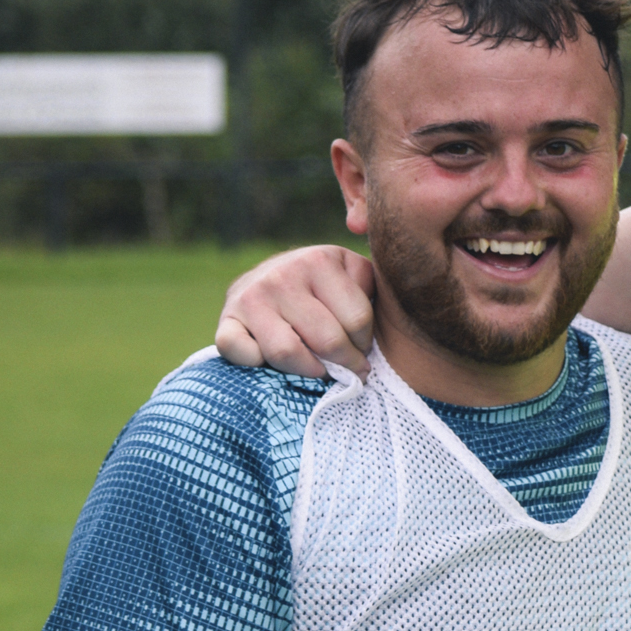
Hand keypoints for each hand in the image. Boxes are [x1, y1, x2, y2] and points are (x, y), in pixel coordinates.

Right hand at [215, 245, 375, 377]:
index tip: (363, 347)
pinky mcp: (227, 321)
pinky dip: (257, 364)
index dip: (365, 344)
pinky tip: (271, 361)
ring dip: (310, 370)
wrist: (268, 279)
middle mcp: (281, 275)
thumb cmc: (324, 288)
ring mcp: (250, 298)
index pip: (357, 321)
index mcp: (319, 260)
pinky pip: (241, 353)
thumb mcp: (353, 275)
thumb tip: (404, 302)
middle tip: (351, 370)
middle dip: (346, 363)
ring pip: (288, 353)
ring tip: (322, 370)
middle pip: (327, 341)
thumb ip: (374, 286)